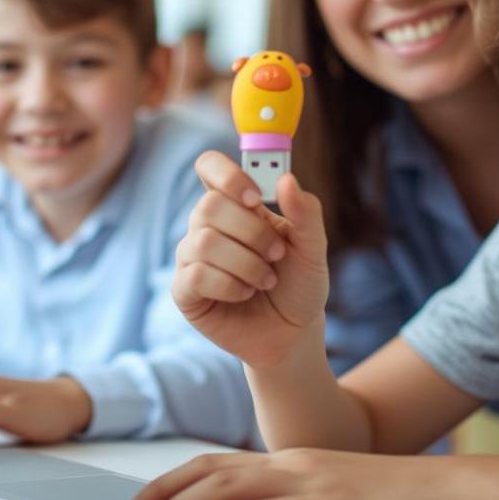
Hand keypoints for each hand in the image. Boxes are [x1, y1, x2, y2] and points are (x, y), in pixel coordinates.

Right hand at [173, 152, 329, 369]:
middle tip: (277, 255)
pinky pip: (195, 275)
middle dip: (252, 232)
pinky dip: (230, 285)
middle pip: (209, 205)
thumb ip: (305, 213)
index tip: (255, 197)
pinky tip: (246, 294)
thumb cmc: (299, 284)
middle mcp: (208, 226)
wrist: (292, 332)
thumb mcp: (313, 248)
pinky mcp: (185, 290)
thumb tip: (287, 180)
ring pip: (204, 242)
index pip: (209, 166)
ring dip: (246, 263)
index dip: (227, 174)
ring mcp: (192, 257)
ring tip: (267, 280)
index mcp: (236, 205)